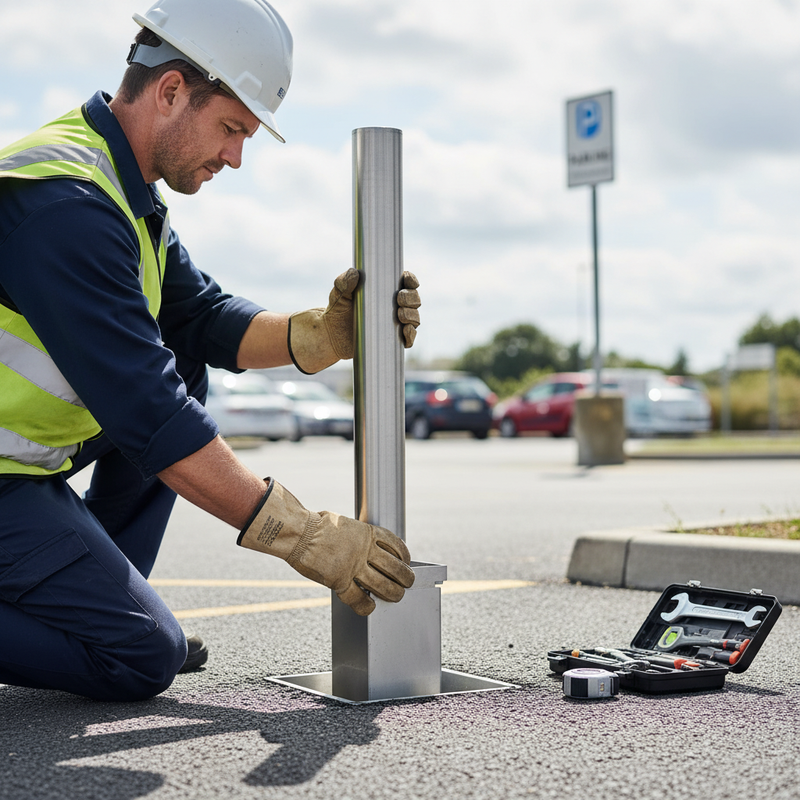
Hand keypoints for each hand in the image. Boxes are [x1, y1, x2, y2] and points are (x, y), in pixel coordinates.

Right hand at [237, 478, 414, 615]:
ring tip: (396, 596)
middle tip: (408, 583)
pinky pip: (359, 598)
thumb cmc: (316, 525)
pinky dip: (366, 606)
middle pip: (395, 567)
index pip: (395, 545)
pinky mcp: (340, 581)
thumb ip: (357, 535)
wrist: (299, 532)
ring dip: (393, 593)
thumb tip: (364, 543)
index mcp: (367, 533)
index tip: (406, 561)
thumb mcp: (345, 524)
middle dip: (405, 578)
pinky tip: (370, 607)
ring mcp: (353, 566)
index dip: (405, 555)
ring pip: (383, 585)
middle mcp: (364, 550)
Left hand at [288, 269, 421, 373]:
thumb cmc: (337, 310)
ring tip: (400, 315)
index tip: (406, 279)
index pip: (406, 283)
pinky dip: (411, 335)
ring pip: (414, 318)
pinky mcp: (393, 340)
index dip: (411, 280)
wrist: (331, 335)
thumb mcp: (338, 294)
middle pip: (414, 300)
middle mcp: (395, 306)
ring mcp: (396, 324)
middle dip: (411, 298)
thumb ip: (343, 282)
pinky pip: (409, 338)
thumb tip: (355, 273)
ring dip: (412, 315)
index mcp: (386, 291)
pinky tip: (405, 331)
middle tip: (399, 299)